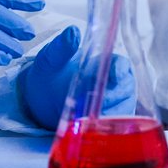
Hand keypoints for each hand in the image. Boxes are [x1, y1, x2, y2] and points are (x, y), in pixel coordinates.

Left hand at [16, 26, 134, 129]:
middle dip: (109, 102)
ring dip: (106, 121)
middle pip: (124, 92)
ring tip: (86, 125)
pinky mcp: (110, 125)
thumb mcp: (50, 60)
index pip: (122, 66)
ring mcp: (116, 105)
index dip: (119, 73)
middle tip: (88, 109)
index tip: (113, 80)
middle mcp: (117, 84)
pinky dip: (105, 134)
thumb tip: (72, 32)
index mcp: (107, 63)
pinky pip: (115, 130)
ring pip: (121, 114)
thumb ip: (61, 47)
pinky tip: (90, 136)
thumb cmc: (50, 75)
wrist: (42, 100)